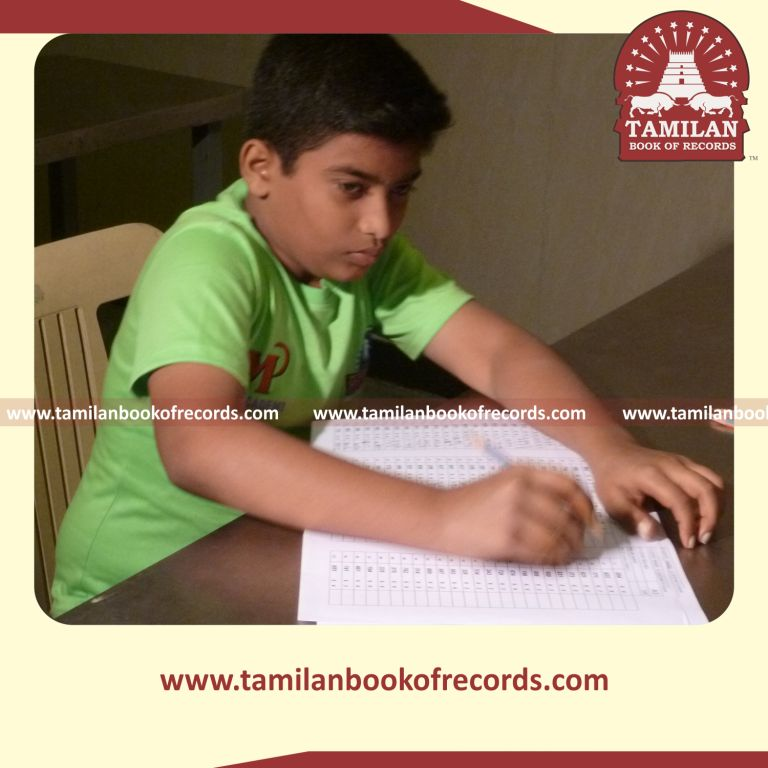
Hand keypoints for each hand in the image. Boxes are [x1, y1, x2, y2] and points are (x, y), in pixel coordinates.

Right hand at [436, 467, 594, 563]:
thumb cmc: (470, 502)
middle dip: (580, 533)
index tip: (590, 520)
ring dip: (568, 550)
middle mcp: (519, 490)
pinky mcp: (505, 539)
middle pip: (567, 515)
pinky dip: (552, 559)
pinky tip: (550, 560)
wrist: (437, 516)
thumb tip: (574, 513)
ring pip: (558, 537)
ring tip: (566, 555)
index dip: (586, 505)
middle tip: (581, 543)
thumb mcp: (502, 482)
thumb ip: (535, 489)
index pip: (569, 485)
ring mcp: (512, 515)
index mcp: (521, 472)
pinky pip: (541, 553)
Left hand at [589, 442, 722, 547]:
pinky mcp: (688, 462)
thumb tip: (653, 535)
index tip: (688, 544)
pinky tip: (704, 512)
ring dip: (717, 506)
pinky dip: (714, 497)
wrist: (613, 452)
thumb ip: (633, 518)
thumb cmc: (612, 479)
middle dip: (711, 517)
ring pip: (715, 482)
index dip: (688, 524)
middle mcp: (673, 466)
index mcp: (653, 476)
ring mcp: (683, 461)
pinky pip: (711, 478)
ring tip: (706, 526)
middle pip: (705, 489)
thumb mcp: (613, 501)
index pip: (681, 501)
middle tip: (703, 538)